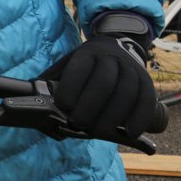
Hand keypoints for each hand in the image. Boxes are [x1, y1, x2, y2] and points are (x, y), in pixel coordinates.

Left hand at [41, 24, 155, 138]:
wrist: (116, 47)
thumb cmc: (84, 66)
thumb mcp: (66, 66)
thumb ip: (53, 82)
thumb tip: (34, 102)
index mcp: (87, 53)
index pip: (80, 68)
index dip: (71, 87)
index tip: (62, 105)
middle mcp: (110, 57)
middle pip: (104, 82)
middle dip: (90, 105)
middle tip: (79, 123)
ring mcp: (131, 68)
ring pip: (126, 91)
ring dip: (113, 115)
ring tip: (99, 132)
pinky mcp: (147, 81)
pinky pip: (147, 99)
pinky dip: (140, 117)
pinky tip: (130, 133)